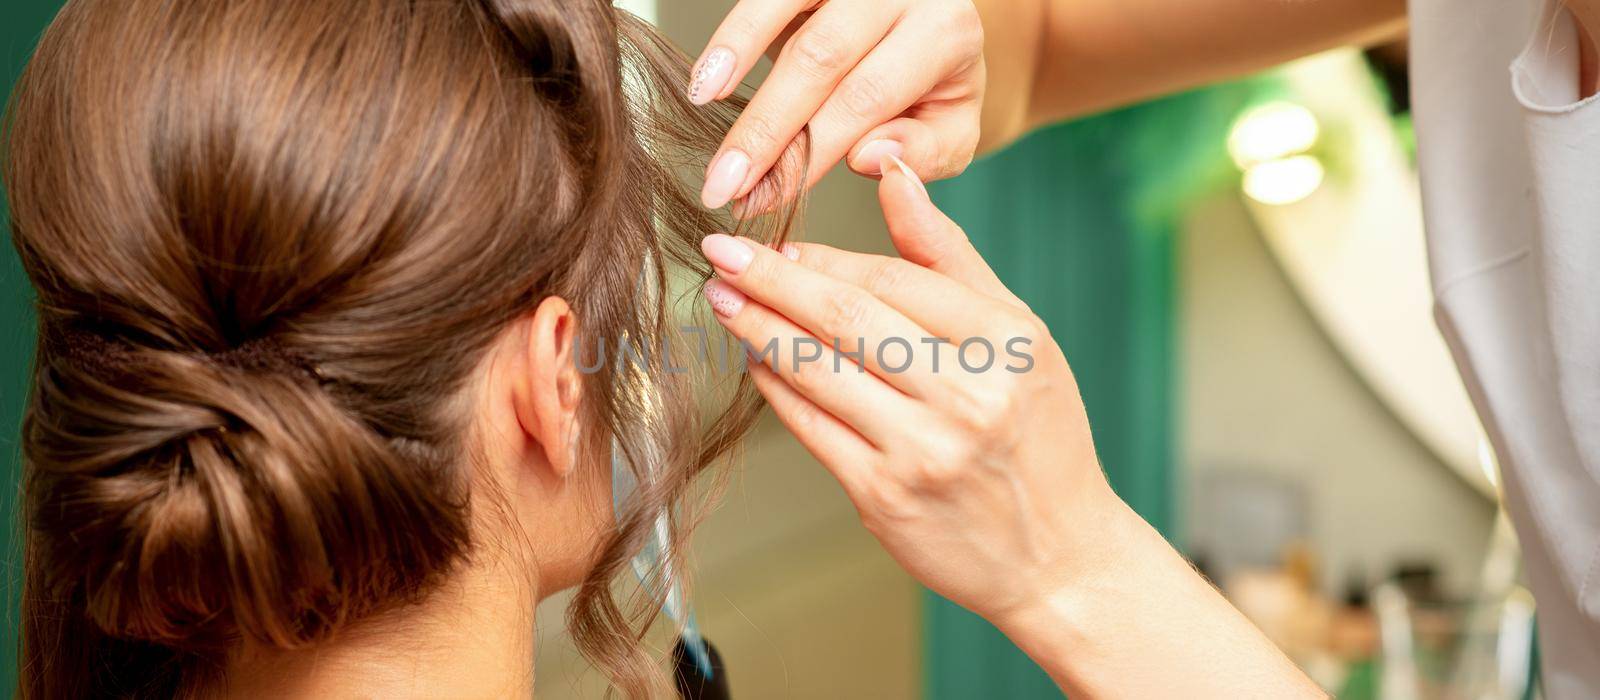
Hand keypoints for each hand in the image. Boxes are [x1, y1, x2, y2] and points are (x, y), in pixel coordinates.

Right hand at [691, 0, 985, 210]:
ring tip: (700, 105)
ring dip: (736, 58)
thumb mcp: (952, 129)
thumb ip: (923, 151)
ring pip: (788, 9)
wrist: (935, 20)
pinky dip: (735, 31)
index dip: (807, 152)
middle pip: (821, 58)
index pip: (866, 99)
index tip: (762, 199)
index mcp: (943, 37)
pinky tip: (708, 71)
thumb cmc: (936, 84)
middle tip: (722, 185)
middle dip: (764, 127)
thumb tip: (864, 157)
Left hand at [698, 159, 1323, 697]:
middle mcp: (968, 394)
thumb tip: (891, 170)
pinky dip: (777, 389)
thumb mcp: (1021, 336)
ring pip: (817, 371)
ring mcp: (923, 449)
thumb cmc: (1038, 435)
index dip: (825, 258)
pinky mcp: (885, 497)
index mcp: (1007, 342)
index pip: (893, 280)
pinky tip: (757, 364)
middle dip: (771, 281)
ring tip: (725, 301)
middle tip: (721, 253)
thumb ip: (948, 255)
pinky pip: (811, 428)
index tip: (777, 242)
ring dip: (759, 330)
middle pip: (845, 319)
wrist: (1059, 556)